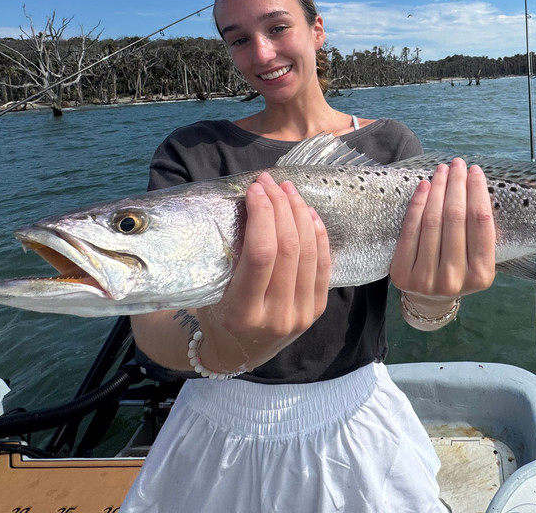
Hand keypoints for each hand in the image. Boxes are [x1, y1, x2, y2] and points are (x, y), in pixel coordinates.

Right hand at [197, 172, 330, 372]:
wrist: (239, 353)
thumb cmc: (216, 316)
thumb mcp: (211, 291)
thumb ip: (230, 257)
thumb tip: (250, 204)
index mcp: (243, 313)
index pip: (261, 254)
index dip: (262, 215)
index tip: (254, 190)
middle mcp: (276, 317)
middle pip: (288, 249)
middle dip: (280, 207)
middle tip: (270, 183)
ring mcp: (301, 315)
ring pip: (309, 253)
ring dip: (299, 214)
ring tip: (288, 189)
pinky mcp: (317, 310)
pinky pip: (324, 265)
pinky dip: (318, 234)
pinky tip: (308, 212)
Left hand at [390, 159, 495, 327]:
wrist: (430, 301)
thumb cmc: (460, 271)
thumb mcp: (478, 258)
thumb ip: (481, 230)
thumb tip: (478, 184)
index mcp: (482, 275)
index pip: (481, 223)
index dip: (478, 192)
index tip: (476, 171)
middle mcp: (455, 279)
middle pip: (456, 218)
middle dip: (457, 185)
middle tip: (457, 164)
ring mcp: (427, 278)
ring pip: (432, 221)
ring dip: (438, 189)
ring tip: (441, 170)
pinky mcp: (403, 273)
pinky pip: (410, 229)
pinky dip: (417, 204)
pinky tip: (424, 186)